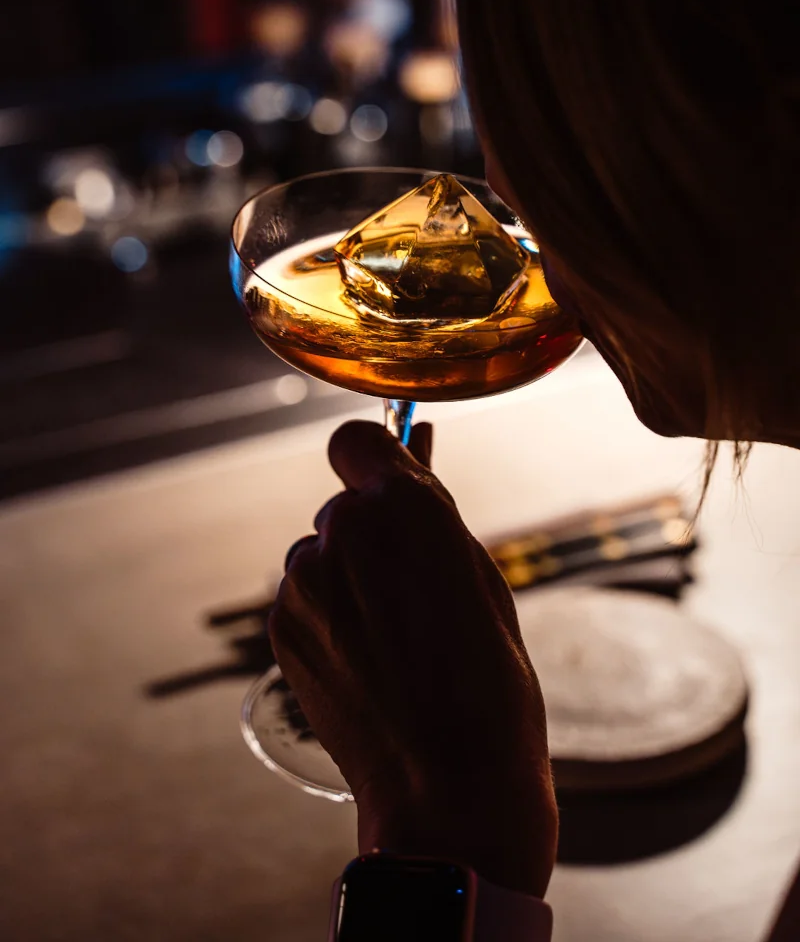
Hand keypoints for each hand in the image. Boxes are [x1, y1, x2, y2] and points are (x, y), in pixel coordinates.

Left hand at [269, 420, 556, 897]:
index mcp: (405, 508)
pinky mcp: (281, 627)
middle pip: (344, 506)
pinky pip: (304, 598)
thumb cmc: (487, 684)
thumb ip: (434, 515)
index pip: (358, 439)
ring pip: (321, 554)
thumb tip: (413, 457)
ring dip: (348, 578)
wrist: (448, 786)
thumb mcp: (482, 579)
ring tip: (394, 640)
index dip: (377, 462)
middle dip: (372, 533)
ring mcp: (305, 581)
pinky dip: (329, 617)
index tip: (393, 490)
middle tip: (414, 591)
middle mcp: (343, 531)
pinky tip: (367, 663)